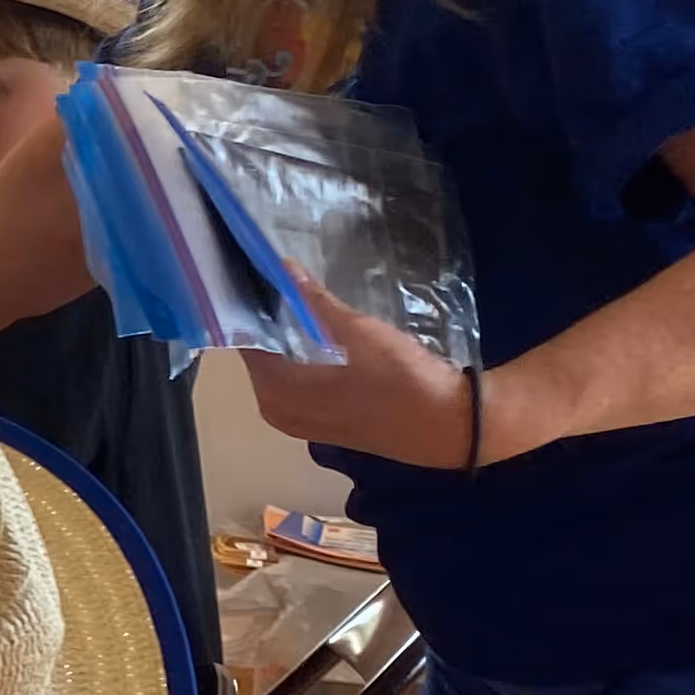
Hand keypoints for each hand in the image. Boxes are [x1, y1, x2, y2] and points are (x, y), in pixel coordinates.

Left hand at [239, 287, 489, 464]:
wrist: (448, 425)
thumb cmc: (399, 377)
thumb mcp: (355, 331)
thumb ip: (314, 301)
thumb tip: (283, 268)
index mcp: (275, 391)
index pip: (246, 341)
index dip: (249, 309)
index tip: (252, 279)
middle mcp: (276, 411)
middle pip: (260, 358)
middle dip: (267, 323)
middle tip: (275, 283)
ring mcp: (299, 423)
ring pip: (279, 373)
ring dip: (285, 342)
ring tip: (294, 303)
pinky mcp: (323, 426)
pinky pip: (297, 387)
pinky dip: (300, 363)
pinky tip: (317, 339)